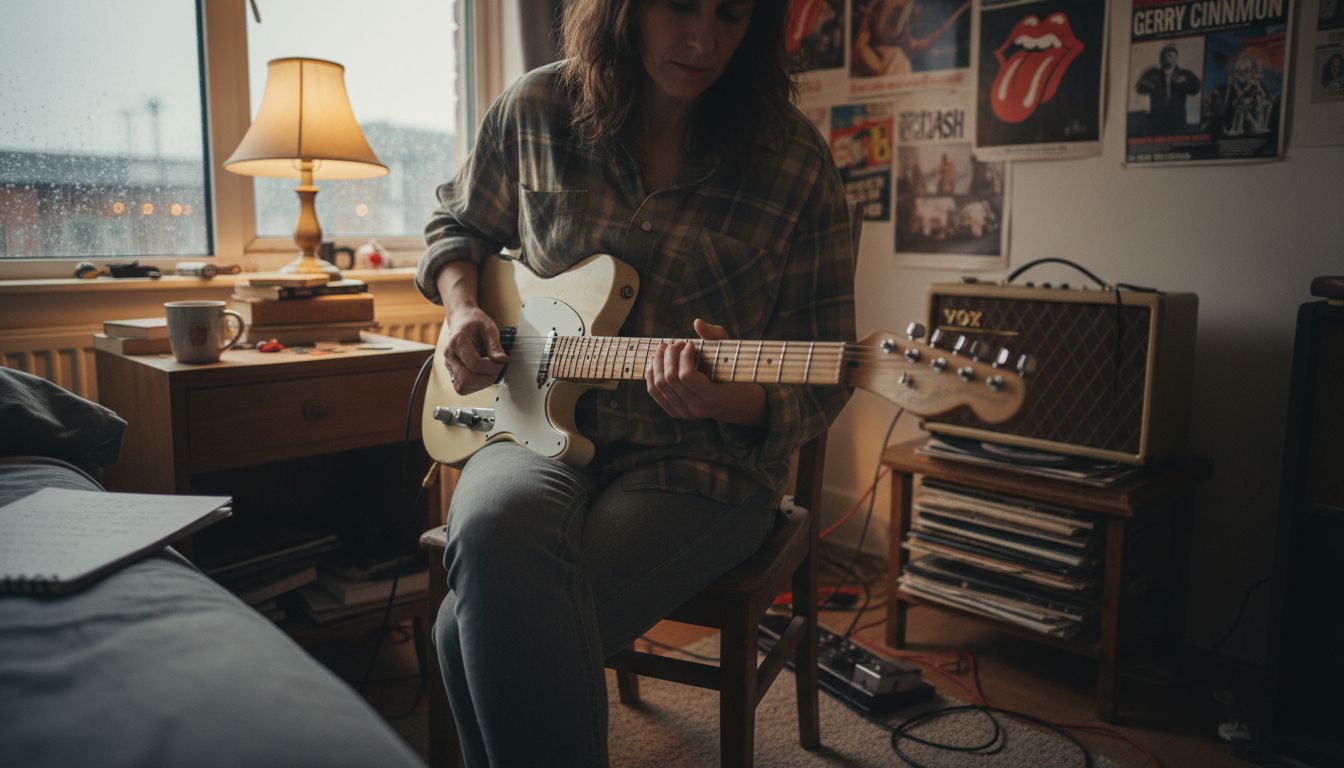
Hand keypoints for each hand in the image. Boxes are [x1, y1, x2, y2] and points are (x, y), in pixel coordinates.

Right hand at [442, 305, 507, 394]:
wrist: (461, 319)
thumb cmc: (475, 322)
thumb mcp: (489, 328)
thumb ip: (495, 345)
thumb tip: (502, 360)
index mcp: (458, 342)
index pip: (474, 364)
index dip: (492, 367)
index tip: (501, 361)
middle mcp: (450, 355)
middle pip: (467, 379)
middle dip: (487, 378)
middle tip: (497, 369)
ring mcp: (449, 365)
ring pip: (462, 387)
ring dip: (481, 384)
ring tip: (490, 372)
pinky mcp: (451, 371)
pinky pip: (461, 387)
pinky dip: (474, 386)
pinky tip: (482, 375)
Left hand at [645, 318, 766, 427]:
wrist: (740, 404)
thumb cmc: (736, 374)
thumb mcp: (731, 355)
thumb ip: (715, 336)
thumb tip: (696, 322)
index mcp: (713, 396)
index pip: (687, 376)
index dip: (684, 355)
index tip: (690, 344)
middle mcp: (697, 408)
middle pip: (670, 379)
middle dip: (669, 355)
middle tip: (676, 343)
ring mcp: (685, 412)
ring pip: (659, 385)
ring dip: (658, 362)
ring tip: (664, 348)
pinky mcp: (676, 412)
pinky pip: (655, 392)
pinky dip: (652, 374)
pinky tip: (656, 360)